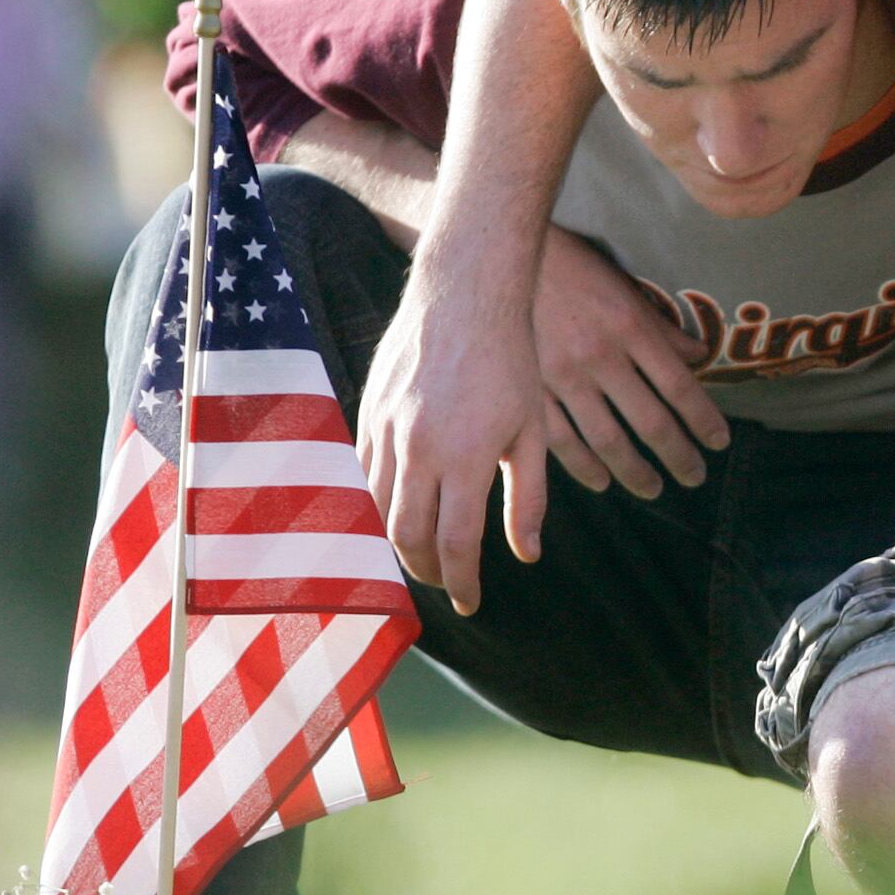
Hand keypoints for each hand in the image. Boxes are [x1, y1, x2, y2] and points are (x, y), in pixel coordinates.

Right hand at [358, 266, 548, 614]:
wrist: (466, 292)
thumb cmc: (511, 359)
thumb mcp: (533, 433)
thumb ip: (529, 498)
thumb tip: (526, 555)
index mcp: (464, 458)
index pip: (455, 544)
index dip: (461, 583)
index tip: (470, 603)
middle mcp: (418, 449)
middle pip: (407, 536)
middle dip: (424, 571)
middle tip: (444, 583)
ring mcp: (386, 429)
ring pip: (375, 509)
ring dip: (394, 542)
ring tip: (418, 555)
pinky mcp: (368, 410)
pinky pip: (362, 472)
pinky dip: (374, 502)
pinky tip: (395, 509)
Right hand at [533, 225, 729, 497]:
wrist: (501, 258)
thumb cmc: (571, 268)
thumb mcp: (624, 288)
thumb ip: (661, 327)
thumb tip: (700, 355)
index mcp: (631, 328)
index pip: (680, 387)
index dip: (703, 420)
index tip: (718, 443)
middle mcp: (601, 357)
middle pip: (651, 422)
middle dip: (678, 456)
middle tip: (695, 477)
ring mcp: (563, 377)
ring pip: (608, 440)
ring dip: (635, 471)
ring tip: (654, 488)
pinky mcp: (529, 390)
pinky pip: (562, 440)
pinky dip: (584, 467)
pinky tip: (602, 481)